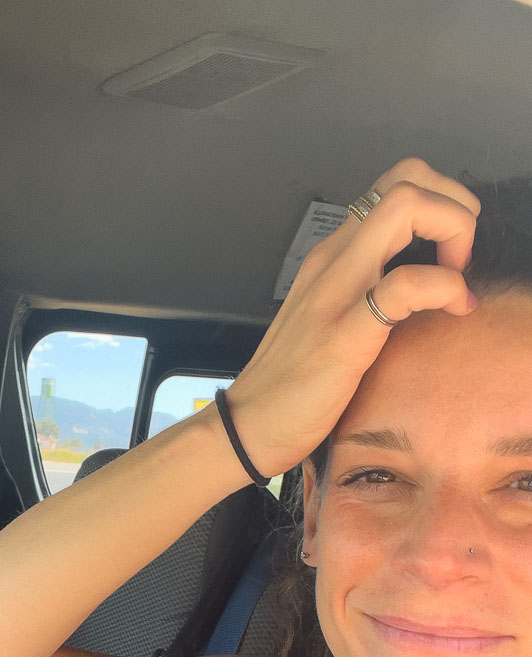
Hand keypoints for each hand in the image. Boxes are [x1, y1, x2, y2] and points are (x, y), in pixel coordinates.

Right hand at [225, 158, 480, 477]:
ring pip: (405, 208)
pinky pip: (405, 286)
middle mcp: (331, 260)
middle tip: (459, 259)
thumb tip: (418, 285)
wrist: (248, 426)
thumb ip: (364, 290)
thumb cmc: (291, 381)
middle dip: (455, 206)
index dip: (438, 203)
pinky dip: (446, 288)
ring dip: (454, 230)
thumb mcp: (330, 318)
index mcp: (330, 257)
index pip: (392, 185)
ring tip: (456, 280)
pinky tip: (454, 312)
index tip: (448, 256)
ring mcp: (335, 293)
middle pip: (405, 178)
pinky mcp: (343, 335)